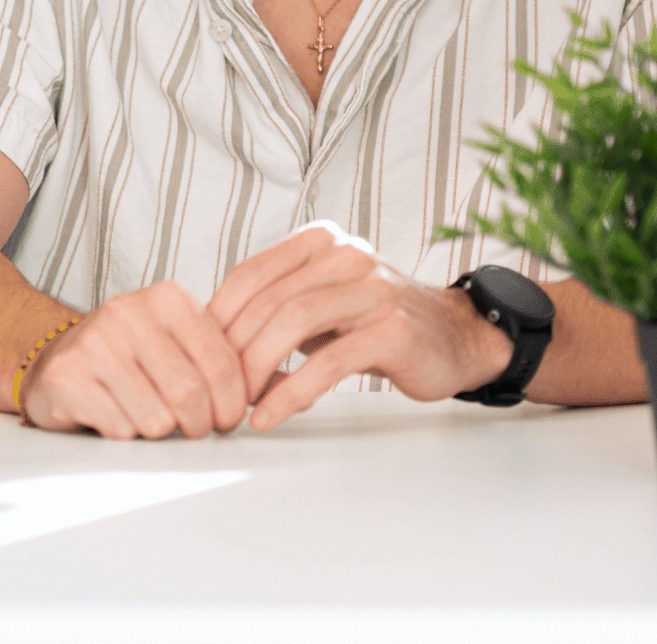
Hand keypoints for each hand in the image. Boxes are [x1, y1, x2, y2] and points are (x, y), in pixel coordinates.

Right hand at [18, 281, 248, 439]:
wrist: (58, 361)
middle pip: (191, 395)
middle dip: (198, 425)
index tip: (226, 417)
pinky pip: (121, 429)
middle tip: (192, 427)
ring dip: (158, 431)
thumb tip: (303, 388)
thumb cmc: (133, 359)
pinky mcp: (67, 375)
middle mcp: (129, 311)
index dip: (232, 403)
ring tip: (145, 412)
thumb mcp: (183, 347)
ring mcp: (94, 341)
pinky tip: (113, 412)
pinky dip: (124, 434)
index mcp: (166, 298)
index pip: (223, 363)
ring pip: (157, 418)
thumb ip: (238, 366)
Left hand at [207, 221, 513, 430]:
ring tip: (236, 403)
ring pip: (292, 323)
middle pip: (267, 299)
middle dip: (233, 348)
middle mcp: (345, 255)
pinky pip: (327, 363)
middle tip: (214, 388)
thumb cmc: (375, 322)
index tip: (199, 353)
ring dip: (255, 368)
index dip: (218, 315)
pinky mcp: (392, 330)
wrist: (457, 338)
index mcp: (320, 241)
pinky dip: (291, 392)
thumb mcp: (323, 300)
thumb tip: (211, 339)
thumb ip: (277, 304)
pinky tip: (269, 415)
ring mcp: (372, 289)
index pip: (251, 272)